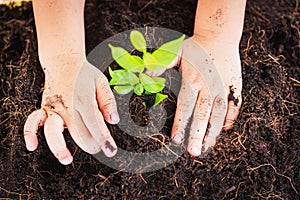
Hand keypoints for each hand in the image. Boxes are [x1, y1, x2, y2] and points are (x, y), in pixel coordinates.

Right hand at [23, 55, 119, 164]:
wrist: (63, 61)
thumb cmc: (85, 74)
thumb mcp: (101, 83)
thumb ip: (108, 102)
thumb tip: (113, 121)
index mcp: (84, 99)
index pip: (95, 124)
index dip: (104, 140)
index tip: (111, 151)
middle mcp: (67, 105)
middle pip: (78, 133)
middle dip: (90, 144)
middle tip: (99, 145)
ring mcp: (53, 108)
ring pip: (53, 132)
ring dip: (59, 147)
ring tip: (67, 159)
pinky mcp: (44, 108)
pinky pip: (32, 122)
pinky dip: (30, 134)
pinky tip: (33, 146)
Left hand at [171, 36, 241, 155]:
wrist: (219, 36)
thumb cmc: (195, 48)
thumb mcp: (175, 52)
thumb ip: (160, 65)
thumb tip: (143, 76)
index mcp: (193, 79)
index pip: (186, 106)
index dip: (180, 123)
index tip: (176, 139)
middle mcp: (209, 86)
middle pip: (203, 115)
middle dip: (198, 134)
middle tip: (193, 152)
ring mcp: (224, 88)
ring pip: (220, 115)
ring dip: (213, 132)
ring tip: (207, 148)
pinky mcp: (234, 87)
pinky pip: (234, 107)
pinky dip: (230, 120)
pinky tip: (223, 131)